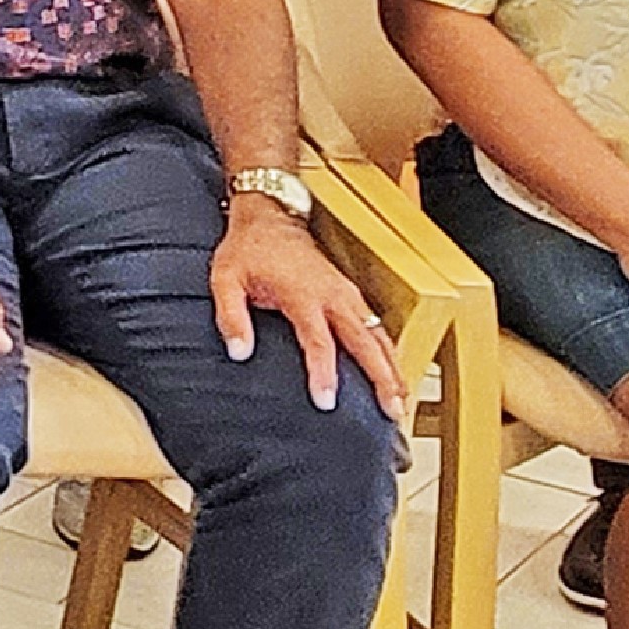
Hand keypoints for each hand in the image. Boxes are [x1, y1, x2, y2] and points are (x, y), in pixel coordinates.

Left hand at [208, 198, 401, 412]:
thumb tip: (239, 351)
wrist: (271, 217)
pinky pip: (378, 328)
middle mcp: (333, 295)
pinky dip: (390, 353)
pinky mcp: (352, 295)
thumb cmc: (249, 249)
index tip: (326, 401)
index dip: (323, 372)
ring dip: (393, 369)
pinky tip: (395, 376)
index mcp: (302, 294)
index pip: (319, 340)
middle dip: (381, 378)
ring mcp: (347, 294)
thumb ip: (231, 316)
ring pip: (379, 336)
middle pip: (365, 342)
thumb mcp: (226, 278)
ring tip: (401, 403)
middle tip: (392, 412)